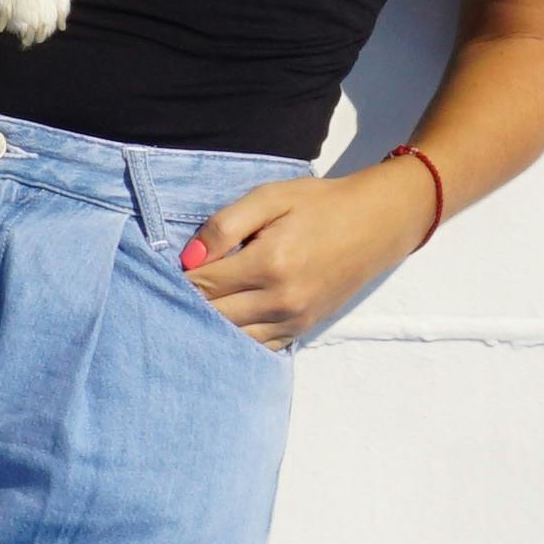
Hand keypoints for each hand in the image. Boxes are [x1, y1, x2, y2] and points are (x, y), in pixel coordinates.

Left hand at [178, 163, 439, 350]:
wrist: (376, 223)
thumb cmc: (319, 204)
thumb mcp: (270, 197)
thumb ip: (226, 225)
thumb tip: (188, 259)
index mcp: (269, 263)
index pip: (204, 285)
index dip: (180, 279)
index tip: (167, 270)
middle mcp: (281, 299)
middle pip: (213, 317)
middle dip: (188, 305)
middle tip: (170, 292)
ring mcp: (294, 320)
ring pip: (232, 338)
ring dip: (208, 326)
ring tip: (193, 309)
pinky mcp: (302, 329)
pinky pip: (257, 346)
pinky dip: (235, 339)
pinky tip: (222, 325)